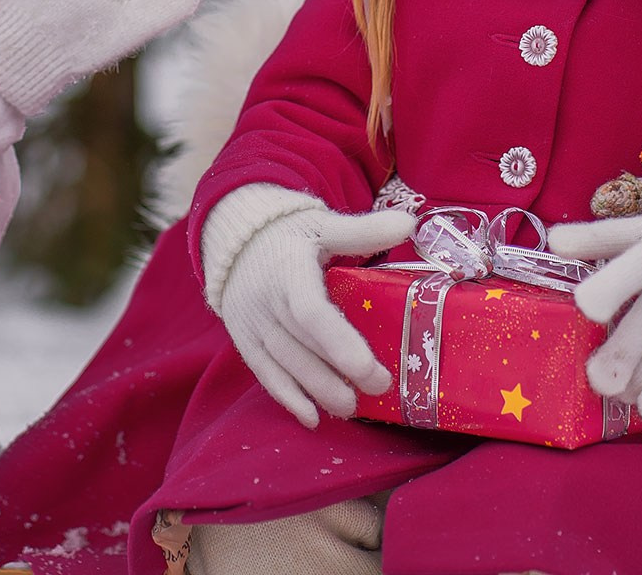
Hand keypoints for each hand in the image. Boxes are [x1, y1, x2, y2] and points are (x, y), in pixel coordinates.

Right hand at [217, 204, 415, 428]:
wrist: (233, 241)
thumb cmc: (288, 235)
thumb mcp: (323, 225)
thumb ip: (363, 230)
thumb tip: (408, 223)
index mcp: (289, 270)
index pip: (312, 313)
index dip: (340, 344)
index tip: (370, 369)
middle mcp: (266, 300)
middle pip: (303, 346)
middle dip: (339, 374)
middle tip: (378, 389)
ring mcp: (252, 324)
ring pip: (285, 364)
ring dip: (318, 390)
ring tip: (352, 408)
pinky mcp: (244, 340)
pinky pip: (264, 374)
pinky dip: (287, 398)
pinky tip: (313, 418)